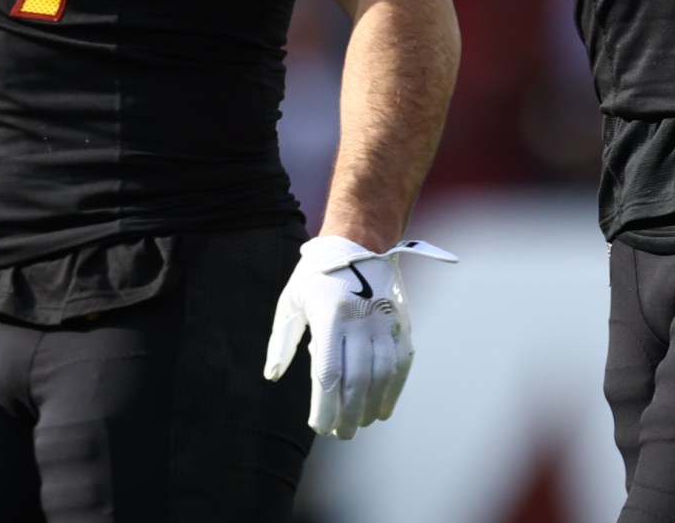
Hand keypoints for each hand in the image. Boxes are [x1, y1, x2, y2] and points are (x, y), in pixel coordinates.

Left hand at [263, 234, 457, 438]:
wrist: (361, 242)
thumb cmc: (318, 275)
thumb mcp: (291, 300)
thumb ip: (281, 339)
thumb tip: (273, 375)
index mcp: (329, 317)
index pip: (328, 374)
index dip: (324, 406)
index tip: (318, 426)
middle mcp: (359, 322)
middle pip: (356, 382)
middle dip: (347, 414)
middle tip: (340, 433)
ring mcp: (384, 323)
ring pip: (381, 377)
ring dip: (370, 407)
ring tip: (359, 424)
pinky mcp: (401, 324)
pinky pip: (401, 365)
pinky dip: (393, 392)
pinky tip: (382, 409)